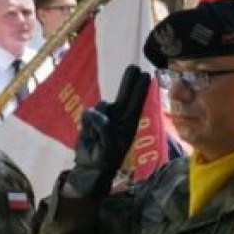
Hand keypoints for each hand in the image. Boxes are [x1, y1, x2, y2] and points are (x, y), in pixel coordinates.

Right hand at [65, 64, 150, 197]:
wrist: (89, 166)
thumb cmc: (105, 158)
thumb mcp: (110, 146)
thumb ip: (105, 128)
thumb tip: (95, 113)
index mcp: (129, 124)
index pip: (136, 103)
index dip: (140, 89)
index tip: (146, 76)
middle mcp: (119, 117)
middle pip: (125, 95)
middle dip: (129, 81)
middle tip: (135, 67)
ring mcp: (106, 116)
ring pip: (101, 105)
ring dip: (96, 119)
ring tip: (96, 137)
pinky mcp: (92, 118)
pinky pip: (88, 113)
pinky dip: (87, 123)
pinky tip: (89, 134)